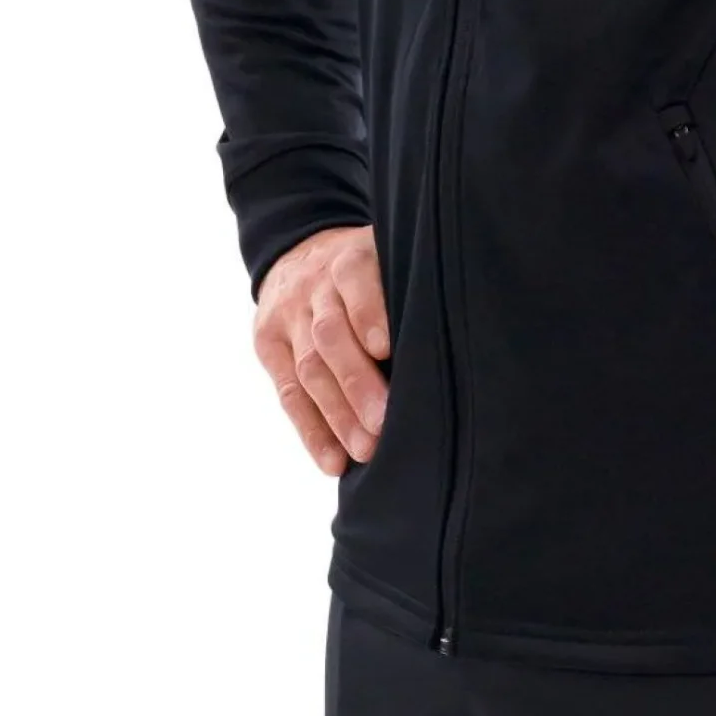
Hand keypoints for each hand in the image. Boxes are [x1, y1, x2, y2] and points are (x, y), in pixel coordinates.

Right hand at [252, 225, 390, 475]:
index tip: (386, 350)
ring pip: (309, 368)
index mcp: (349, 259)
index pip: (355, 281)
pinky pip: (288, 394)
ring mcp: (288, 317)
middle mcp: (314, 286)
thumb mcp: (385, 257)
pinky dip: (311, 431)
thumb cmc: (367, 272)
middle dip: (356, 382)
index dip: (368, 314)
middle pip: (330, 335)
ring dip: (337, 415)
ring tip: (364, 449)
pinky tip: (333, 461)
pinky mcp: (268, 345)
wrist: (298, 253)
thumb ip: (405, 290)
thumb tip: (447, 344)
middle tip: (383, 422)